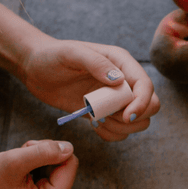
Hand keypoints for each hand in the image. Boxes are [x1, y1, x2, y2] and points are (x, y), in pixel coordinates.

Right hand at [0, 139, 77, 188]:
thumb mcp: (15, 162)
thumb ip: (45, 153)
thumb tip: (69, 147)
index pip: (71, 163)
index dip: (51, 149)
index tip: (28, 152)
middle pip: (65, 163)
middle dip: (43, 154)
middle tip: (20, 158)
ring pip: (57, 164)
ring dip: (37, 157)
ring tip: (16, 165)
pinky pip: (50, 170)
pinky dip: (34, 163)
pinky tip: (18, 170)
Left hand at [20, 39, 159, 140]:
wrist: (36, 70)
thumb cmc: (51, 56)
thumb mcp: (70, 54)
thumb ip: (95, 63)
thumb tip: (118, 80)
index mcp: (121, 63)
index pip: (146, 85)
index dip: (142, 103)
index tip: (125, 116)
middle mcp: (124, 81)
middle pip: (151, 106)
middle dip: (134, 117)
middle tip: (108, 117)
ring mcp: (117, 99)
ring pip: (139, 123)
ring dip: (121, 128)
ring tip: (97, 120)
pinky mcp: (107, 114)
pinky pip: (122, 132)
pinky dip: (111, 135)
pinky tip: (94, 126)